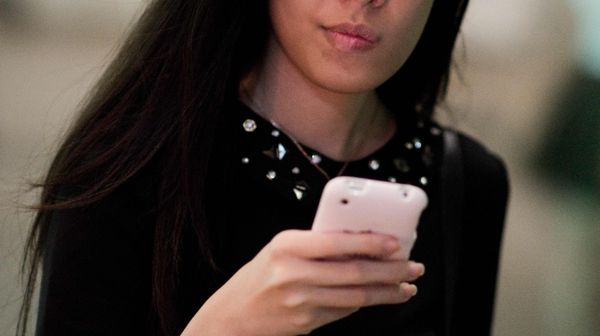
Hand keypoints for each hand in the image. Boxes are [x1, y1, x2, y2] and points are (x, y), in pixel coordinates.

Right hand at [182, 229, 424, 335]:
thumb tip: (361, 242)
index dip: (371, 242)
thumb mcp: (280, 250)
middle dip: (391, 270)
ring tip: (407, 286)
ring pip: (355, 295)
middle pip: (354, 271)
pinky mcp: (305, 323)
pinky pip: (344, 311)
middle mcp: (293, 273)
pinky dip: (366, 303)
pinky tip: (381, 297)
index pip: (337, 242)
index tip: (396, 242)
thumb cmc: (258, 279)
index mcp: (286, 246)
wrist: (230, 318)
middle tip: (413, 266)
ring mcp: (300, 301)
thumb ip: (315, 245)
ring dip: (386, 291)